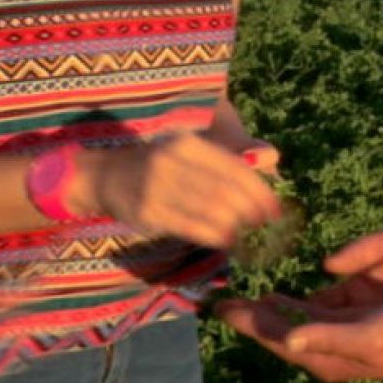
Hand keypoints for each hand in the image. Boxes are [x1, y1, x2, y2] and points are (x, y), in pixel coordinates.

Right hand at [83, 133, 279, 247]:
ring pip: (209, 210)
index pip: (233, 167)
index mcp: (187, 142)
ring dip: (236, 227)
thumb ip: (230, 155)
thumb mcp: (191, 150)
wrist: (107, 175)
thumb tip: (274, 158)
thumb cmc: (161, 163)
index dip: (259, 190)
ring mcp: (156, 187)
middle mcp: (170, 161)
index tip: (276, 209)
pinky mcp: (147, 212)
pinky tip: (228, 241)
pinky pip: (190, 227)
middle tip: (265, 226)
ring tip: (250, 235)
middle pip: (224, 191)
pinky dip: (214, 236)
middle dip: (250, 212)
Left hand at [217, 294, 382, 382]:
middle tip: (222, 301)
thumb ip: (326, 336)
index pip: (274, 337)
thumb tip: (289, 336)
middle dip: (250, 318)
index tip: (221, 307)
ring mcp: (334, 342)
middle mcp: (323, 352)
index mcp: (323, 355)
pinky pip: (307, 320)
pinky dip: (289, 309)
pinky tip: (283, 300)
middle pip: (276, 333)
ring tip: (246, 300)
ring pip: (290, 327)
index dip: (246, 322)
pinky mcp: (346, 330)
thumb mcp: (366, 335)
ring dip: (267, 314)